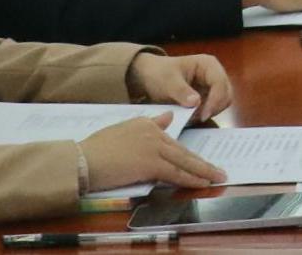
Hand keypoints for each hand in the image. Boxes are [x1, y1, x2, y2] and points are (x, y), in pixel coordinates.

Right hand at [79, 112, 226, 192]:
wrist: (83, 159)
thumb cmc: (96, 148)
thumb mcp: (123, 128)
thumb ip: (149, 123)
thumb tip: (168, 117)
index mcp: (147, 124)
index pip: (173, 142)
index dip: (187, 154)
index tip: (199, 161)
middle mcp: (154, 133)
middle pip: (183, 151)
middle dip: (202, 163)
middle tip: (218, 171)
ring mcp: (154, 148)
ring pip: (184, 162)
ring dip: (203, 171)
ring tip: (217, 177)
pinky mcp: (151, 164)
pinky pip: (175, 173)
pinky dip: (190, 179)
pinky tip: (201, 183)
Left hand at [125, 53, 232, 122]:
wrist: (149, 76)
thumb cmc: (159, 73)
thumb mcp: (168, 81)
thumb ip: (181, 91)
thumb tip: (196, 102)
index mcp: (208, 65)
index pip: (220, 83)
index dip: (215, 100)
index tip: (203, 115)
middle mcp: (214, 74)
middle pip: (226, 94)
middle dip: (213, 108)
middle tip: (196, 118)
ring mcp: (212, 86)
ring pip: (221, 103)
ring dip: (208, 112)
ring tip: (190, 117)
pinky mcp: (207, 97)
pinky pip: (212, 108)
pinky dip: (203, 114)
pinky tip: (190, 117)